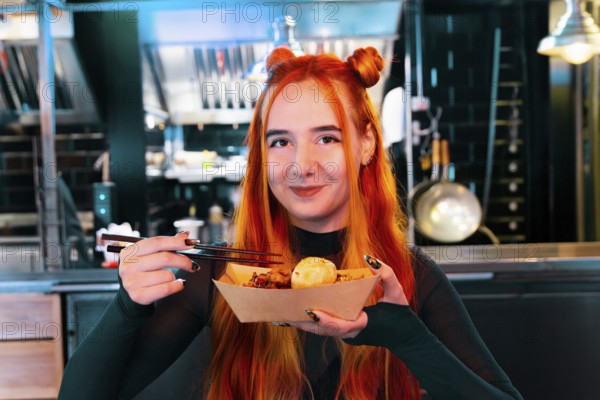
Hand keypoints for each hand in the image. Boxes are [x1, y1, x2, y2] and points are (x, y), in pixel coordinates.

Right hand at [118, 231, 198, 304]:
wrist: (133, 291)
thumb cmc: (144, 270)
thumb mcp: (150, 254)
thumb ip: (167, 243)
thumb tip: (185, 235)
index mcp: (130, 251)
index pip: (157, 242)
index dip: (175, 241)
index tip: (190, 243)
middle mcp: (128, 266)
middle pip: (165, 258)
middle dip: (183, 261)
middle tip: (191, 264)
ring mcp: (132, 282)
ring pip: (167, 275)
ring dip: (175, 276)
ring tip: (170, 278)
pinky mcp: (138, 295)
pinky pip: (166, 289)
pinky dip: (177, 286)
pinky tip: (177, 284)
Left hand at [287, 257, 407, 338]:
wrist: (406, 337)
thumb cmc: (401, 315)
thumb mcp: (398, 293)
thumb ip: (387, 275)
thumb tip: (370, 259)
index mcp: (364, 325)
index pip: (343, 326)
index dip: (326, 321)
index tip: (311, 312)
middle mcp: (352, 334)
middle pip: (324, 330)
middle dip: (304, 323)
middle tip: (285, 313)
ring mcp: (347, 335)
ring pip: (321, 332)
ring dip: (303, 324)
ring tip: (282, 314)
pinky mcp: (344, 333)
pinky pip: (324, 329)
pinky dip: (310, 322)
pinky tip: (294, 314)